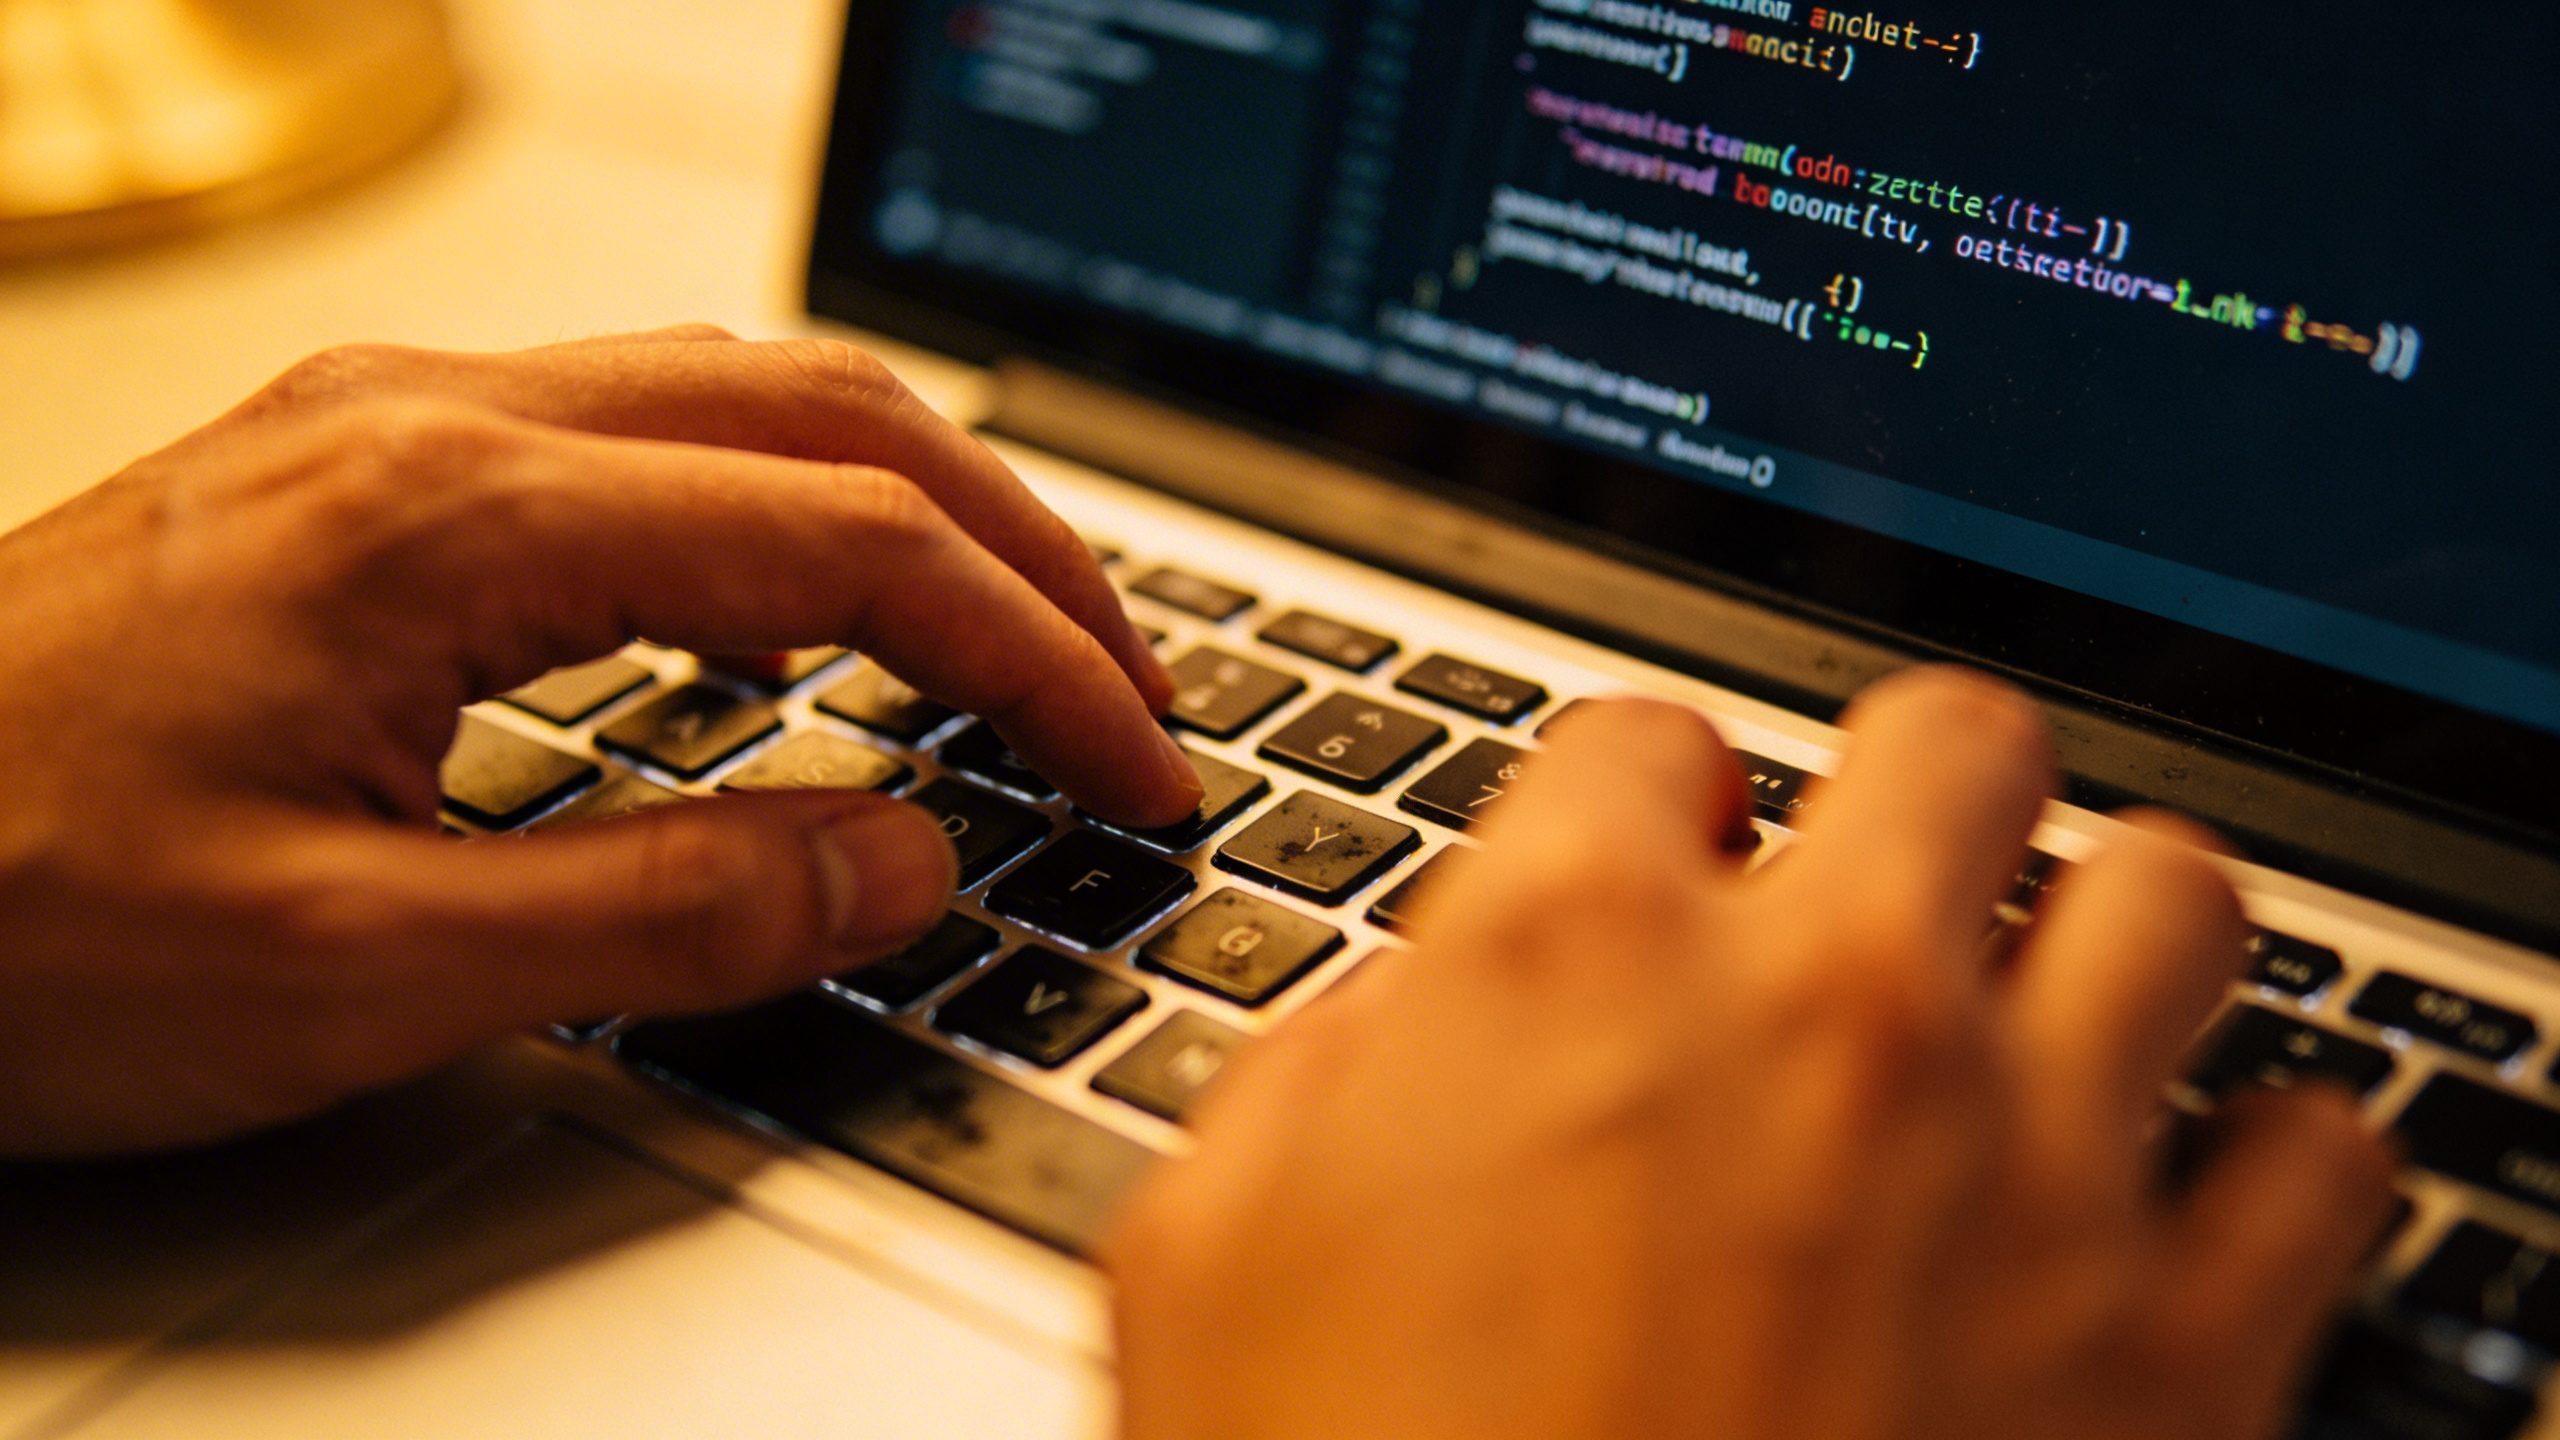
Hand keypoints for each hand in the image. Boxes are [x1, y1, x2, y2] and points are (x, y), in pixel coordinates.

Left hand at [0, 326, 1198, 1156]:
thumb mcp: (353, 970)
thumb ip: (663, 909)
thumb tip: (897, 858)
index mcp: (451, 510)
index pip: (851, 541)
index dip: (1034, 657)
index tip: (1135, 761)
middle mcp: (434, 422)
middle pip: (831, 417)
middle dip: (1022, 549)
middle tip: (1132, 686)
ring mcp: (393, 430)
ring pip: (748, 400)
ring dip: (916, 510)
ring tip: (1017, 639)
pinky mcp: (362, 476)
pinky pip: (646, 438)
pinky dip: (789, 513)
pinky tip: (807, 607)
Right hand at [1109, 672, 2393, 1439]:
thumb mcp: (1206, 1263)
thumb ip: (1322, 1076)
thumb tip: (1409, 1026)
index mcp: (1569, 963)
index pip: (1648, 741)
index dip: (1641, 804)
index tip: (1656, 870)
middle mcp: (1823, 1015)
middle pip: (1955, 742)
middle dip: (1914, 794)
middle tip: (1882, 883)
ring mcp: (2026, 1168)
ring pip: (2177, 896)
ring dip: (2115, 932)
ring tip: (2062, 1006)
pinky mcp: (2182, 1353)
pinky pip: (2324, 1157)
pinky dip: (2272, 1163)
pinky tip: (2186, 1207)